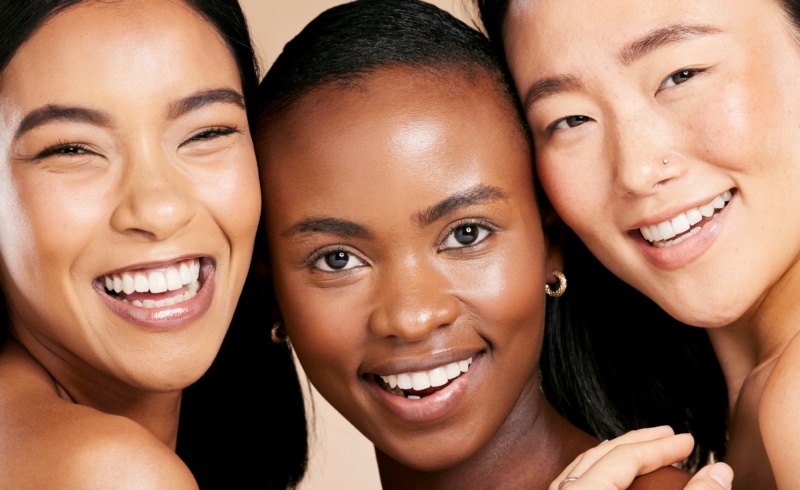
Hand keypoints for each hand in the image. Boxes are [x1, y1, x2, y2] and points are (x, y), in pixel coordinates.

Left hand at [550, 426, 732, 489]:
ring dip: (614, 454)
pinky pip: (572, 482)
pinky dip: (596, 472)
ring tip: (643, 450)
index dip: (660, 447)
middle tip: (670, 435)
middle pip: (598, 454)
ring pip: (580, 468)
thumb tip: (720, 471)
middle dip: (638, 442)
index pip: (624, 457)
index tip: (689, 441)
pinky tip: (610, 478)